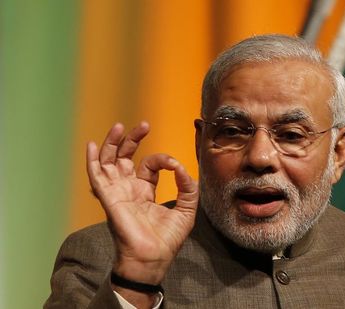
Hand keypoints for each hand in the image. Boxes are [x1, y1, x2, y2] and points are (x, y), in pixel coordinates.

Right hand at [86, 122, 198, 284]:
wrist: (154, 258)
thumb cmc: (167, 239)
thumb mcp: (186, 210)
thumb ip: (188, 188)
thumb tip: (182, 168)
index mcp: (145, 191)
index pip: (149, 165)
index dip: (162, 159)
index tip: (175, 165)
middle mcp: (129, 189)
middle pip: (125, 157)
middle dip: (132, 140)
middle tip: (144, 125)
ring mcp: (117, 193)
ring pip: (108, 162)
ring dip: (111, 144)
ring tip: (118, 127)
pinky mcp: (110, 199)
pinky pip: (97, 178)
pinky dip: (93, 161)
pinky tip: (93, 146)